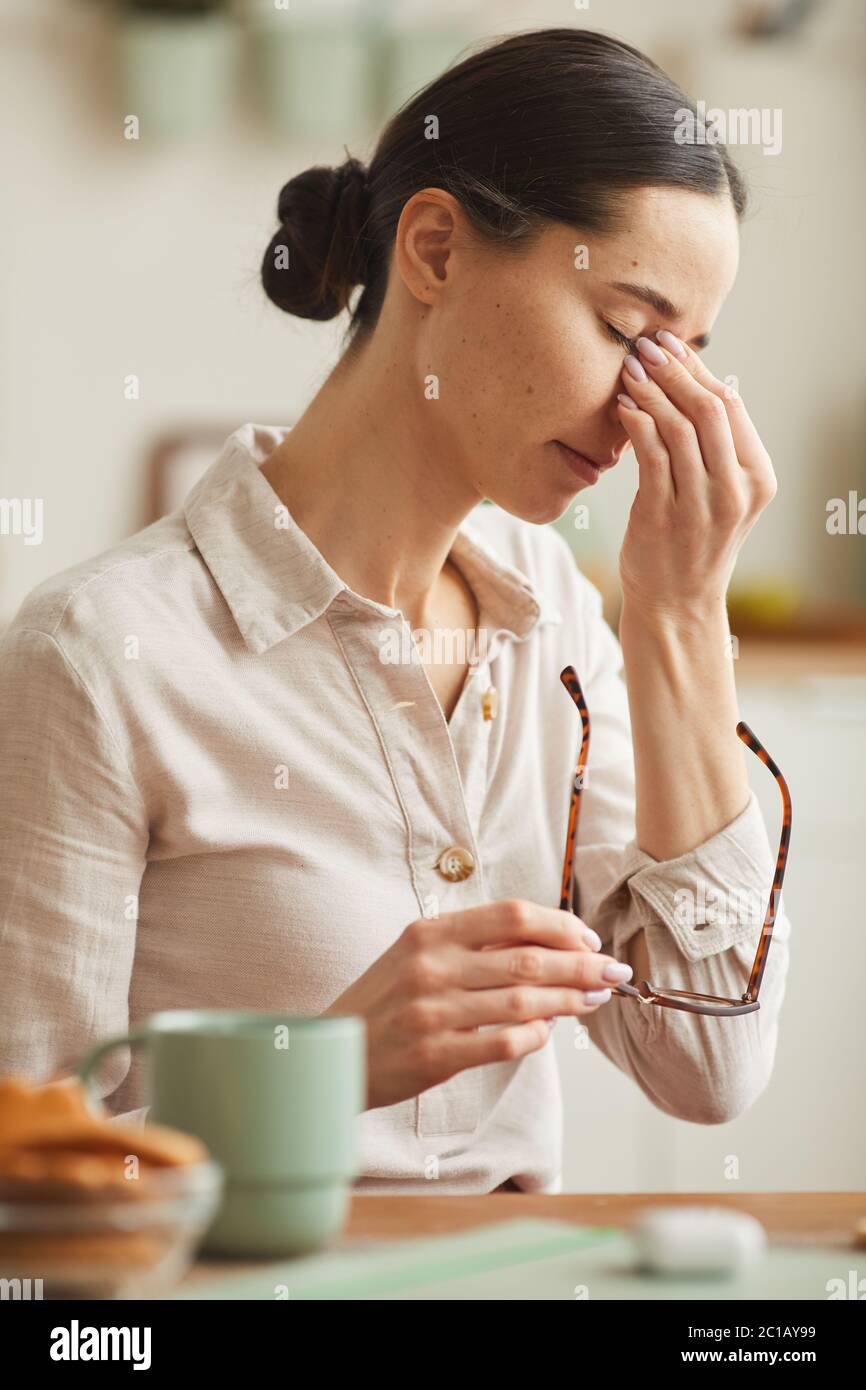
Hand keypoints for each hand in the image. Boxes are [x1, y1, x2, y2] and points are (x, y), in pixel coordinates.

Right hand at [322, 900, 631, 1110]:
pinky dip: (536, 1035)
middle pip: (527, 959)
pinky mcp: (435, 1055)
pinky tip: (550, 1030)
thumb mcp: (417, 954)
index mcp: (430, 932)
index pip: (512, 915)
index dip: (560, 925)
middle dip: (581, 966)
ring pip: (523, 1001)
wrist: (335, 1050)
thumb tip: (546, 943)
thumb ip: (473, 944)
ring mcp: (432, 1011)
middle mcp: (431, 966)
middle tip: (612, 972)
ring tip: (594, 1001)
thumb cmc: (385, 1001)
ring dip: (570, 1001)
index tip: (587, 940)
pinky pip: (504, 1043)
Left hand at [615, 332, 776, 620]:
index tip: (671, 344)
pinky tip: (622, 408)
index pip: (730, 405)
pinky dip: (636, 424)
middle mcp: (734, 491)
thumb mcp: (721, 495)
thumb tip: (687, 378)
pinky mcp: (661, 518)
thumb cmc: (693, 541)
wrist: (676, 603)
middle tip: (645, 347)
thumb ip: (715, 447)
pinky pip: (650, 457)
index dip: (697, 369)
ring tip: (628, 371)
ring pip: (677, 428)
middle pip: (707, 409)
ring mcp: (700, 507)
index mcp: (757, 478)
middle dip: (673, 370)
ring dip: (650, 391)